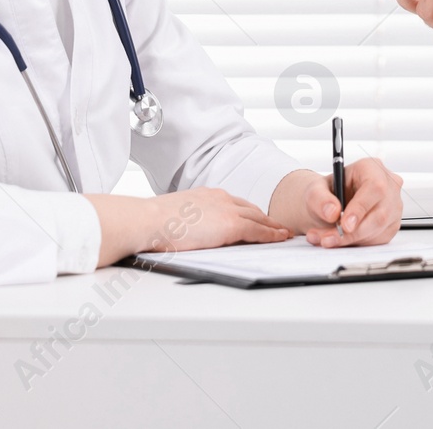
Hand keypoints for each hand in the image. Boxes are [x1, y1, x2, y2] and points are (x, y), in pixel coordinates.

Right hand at [144, 187, 291, 252]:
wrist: (149, 220)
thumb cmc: (154, 222)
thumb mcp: (177, 214)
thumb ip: (191, 218)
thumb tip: (191, 229)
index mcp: (207, 195)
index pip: (235, 204)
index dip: (249, 212)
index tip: (257, 218)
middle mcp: (221, 198)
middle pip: (251, 209)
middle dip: (266, 219)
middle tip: (278, 226)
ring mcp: (227, 210)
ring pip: (258, 218)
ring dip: (272, 226)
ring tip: (283, 233)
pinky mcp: (231, 225)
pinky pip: (257, 230)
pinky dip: (271, 234)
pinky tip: (279, 238)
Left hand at [301, 158, 404, 248]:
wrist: (329, 206)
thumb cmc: (327, 193)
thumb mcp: (315, 191)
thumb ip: (320, 199)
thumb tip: (333, 212)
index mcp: (371, 168)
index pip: (375, 187)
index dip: (361, 208)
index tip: (344, 225)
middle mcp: (388, 185)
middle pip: (380, 212)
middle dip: (353, 231)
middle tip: (329, 238)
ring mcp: (393, 205)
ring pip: (379, 228)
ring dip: (351, 239)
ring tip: (327, 239)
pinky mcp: (391, 224)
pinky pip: (378, 238)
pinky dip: (358, 242)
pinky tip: (342, 238)